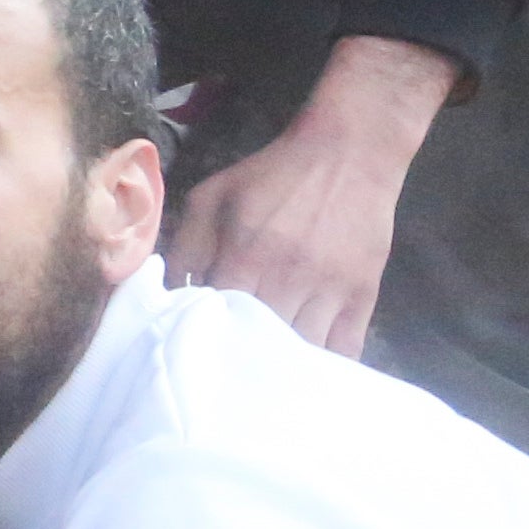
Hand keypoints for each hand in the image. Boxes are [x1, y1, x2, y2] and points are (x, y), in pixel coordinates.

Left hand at [169, 35, 447, 358]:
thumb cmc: (273, 175)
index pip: (218, 319)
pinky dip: (326, 367)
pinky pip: (345, 349)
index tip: (196, 350)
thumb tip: (165, 298)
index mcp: (246, 255)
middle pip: (259, 343)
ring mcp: (330, 289)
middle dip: (241, 359)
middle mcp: (288, 278)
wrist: (350, 151)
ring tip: (264, 377)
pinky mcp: (363, 293)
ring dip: (282, 367)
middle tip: (227, 372)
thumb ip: (185, 246)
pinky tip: (308, 374)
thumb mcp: (213, 196)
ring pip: (302, 352)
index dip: (205, 338)